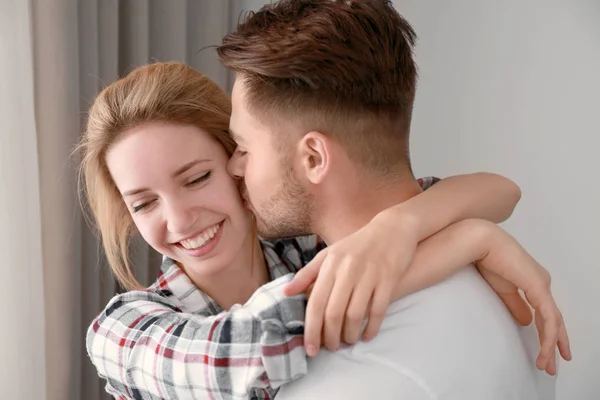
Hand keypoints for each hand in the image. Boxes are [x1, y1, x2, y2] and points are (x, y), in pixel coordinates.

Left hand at [284, 216, 417, 355]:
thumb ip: (307, 274)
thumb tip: (285, 293)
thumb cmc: (356, 245)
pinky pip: (378, 311)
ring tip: (348, 341)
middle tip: (330, 348)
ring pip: (355, 315)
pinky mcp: (388, 279)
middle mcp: (348, 270)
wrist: (392, 229)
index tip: (310, 349)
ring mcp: (369, 275)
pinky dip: (371, 328)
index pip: (315, 303)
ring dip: (350, 335)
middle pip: (334, 313)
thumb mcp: (329, 254)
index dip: (311, 329)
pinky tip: (367, 336)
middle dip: (330, 337)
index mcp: (330, 264)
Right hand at [475, 228, 571, 374]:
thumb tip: (527, 322)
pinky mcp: (538, 287)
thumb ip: (516, 305)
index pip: (546, 313)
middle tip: (551, 365)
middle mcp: (542, 283)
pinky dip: (549, 334)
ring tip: (546, 363)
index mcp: (534, 282)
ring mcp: (542, 284)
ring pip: (553, 321)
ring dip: (551, 344)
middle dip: (554, 343)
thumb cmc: (488, 259)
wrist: (482, 242)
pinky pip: (548, 316)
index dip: (548, 333)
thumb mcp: (502, 289)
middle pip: (554, 319)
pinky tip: (548, 347)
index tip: (548, 352)